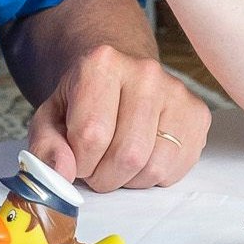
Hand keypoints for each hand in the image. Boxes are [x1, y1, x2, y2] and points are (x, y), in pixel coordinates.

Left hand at [26, 44, 214, 190]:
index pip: (92, 136)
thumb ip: (45, 146)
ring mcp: (177, 92)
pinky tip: (141, 156)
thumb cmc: (83, 100)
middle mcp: (146, 72)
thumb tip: (62, 172)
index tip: (76, 156)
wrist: (118, 76)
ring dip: (129, 179)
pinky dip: (153, 176)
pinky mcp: (198, 114)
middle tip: (96, 166)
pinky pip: (176, 169)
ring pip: (153, 166)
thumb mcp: (50, 118)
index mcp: (102, 64)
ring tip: (117, 161)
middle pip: (127, 155)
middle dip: (104, 176)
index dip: (79, 161)